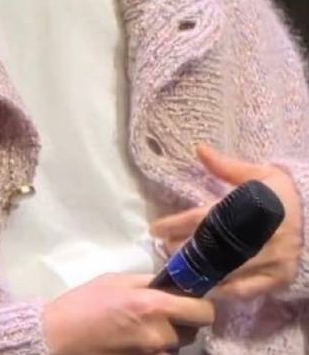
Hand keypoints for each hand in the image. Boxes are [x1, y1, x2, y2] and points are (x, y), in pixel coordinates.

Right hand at [41, 272, 213, 354]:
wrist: (60, 337)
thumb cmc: (85, 303)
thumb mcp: (116, 280)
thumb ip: (148, 282)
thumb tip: (172, 283)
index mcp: (152, 306)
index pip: (202, 311)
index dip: (200, 305)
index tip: (189, 299)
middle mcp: (159, 335)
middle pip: (191, 330)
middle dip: (180, 321)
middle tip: (157, 313)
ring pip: (176, 346)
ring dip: (167, 337)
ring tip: (140, 327)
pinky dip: (154, 349)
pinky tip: (133, 340)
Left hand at [149, 142, 301, 299]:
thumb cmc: (283, 194)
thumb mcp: (259, 174)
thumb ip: (226, 166)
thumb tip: (199, 148)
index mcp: (248, 209)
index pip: (204, 218)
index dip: (177, 224)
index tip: (155, 229)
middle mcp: (258, 237)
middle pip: (212, 247)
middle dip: (184, 250)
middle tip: (163, 249)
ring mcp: (270, 260)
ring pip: (227, 270)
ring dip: (200, 271)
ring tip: (179, 270)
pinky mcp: (279, 277)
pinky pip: (248, 290)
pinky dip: (226, 291)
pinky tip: (208, 288)